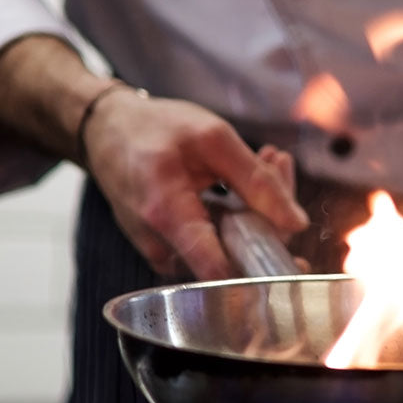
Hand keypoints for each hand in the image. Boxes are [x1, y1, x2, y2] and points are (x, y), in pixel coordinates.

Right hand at [81, 88, 308, 279]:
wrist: (107, 130)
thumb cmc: (154, 128)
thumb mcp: (213, 138)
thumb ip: (256, 181)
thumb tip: (296, 224)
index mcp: (167, 216)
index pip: (220, 271)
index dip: (262, 274)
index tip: (294, 252)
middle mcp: (161, 246)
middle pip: (235, 256)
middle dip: (270, 212)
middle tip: (277, 162)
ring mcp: (163, 251)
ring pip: (229, 248)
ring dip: (258, 206)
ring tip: (266, 157)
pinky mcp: (169, 248)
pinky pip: (214, 241)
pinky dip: (237, 210)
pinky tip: (246, 173)